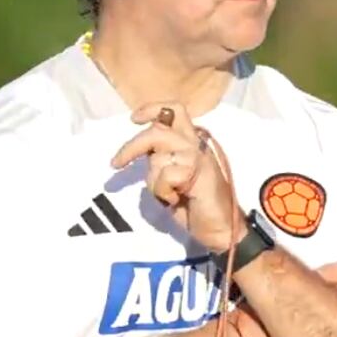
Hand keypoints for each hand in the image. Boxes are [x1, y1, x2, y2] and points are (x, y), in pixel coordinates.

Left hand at [110, 103, 242, 251]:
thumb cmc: (195, 205)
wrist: (220, 227)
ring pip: (159, 153)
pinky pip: (166, 174)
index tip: (133, 118)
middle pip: (158, 128)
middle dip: (133, 146)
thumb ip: (161, 159)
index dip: (152, 109)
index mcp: (190, 141)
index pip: (173, 110)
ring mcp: (198, 155)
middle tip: (116, 163)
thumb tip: (142, 150)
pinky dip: (164, 191)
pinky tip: (177, 199)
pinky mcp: (199, 170)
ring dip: (154, 179)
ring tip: (168, 194)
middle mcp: (195, 143)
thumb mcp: (172, 176)